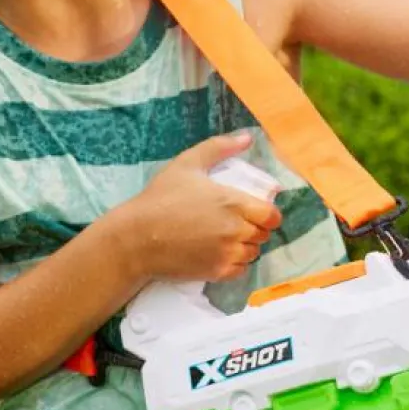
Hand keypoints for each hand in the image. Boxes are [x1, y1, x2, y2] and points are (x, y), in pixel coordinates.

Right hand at [109, 132, 283, 282]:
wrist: (136, 238)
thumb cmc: (160, 198)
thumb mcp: (187, 163)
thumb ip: (219, 147)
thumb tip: (247, 138)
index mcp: (235, 203)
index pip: (272, 216)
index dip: (267, 215)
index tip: (255, 212)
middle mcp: (236, 230)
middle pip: (263, 234)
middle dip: (255, 229)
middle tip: (236, 224)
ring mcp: (228, 253)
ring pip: (253, 253)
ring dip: (246, 246)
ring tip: (227, 239)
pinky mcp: (218, 272)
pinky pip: (241, 270)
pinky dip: (235, 264)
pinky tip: (220, 254)